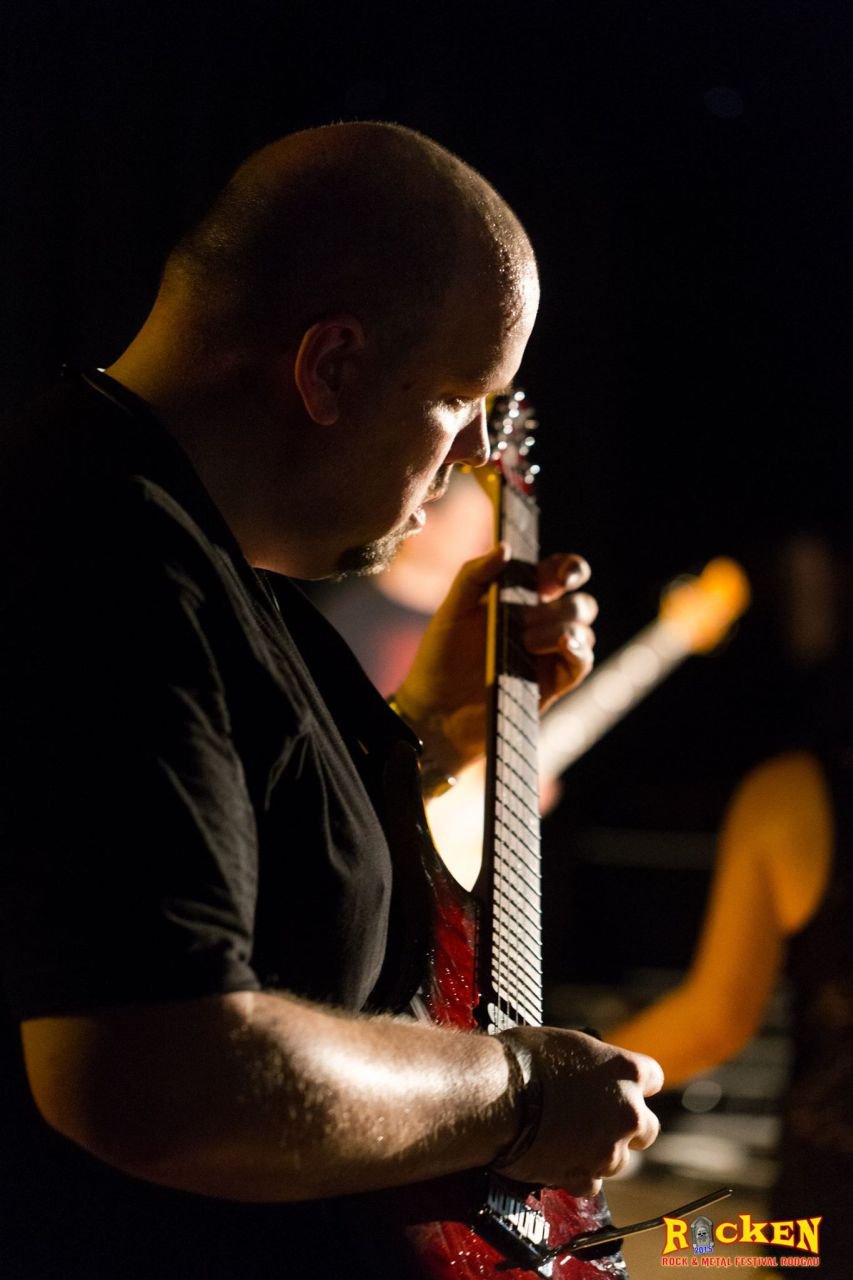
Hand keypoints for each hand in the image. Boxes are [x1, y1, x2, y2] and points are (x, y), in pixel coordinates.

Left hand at [393, 545, 596, 777]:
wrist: (434, 712)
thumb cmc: (441, 659)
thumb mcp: (452, 610)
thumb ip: (475, 574)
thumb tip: (506, 548)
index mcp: (520, 600)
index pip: (559, 574)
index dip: (570, 568)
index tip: (558, 577)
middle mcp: (540, 625)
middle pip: (580, 603)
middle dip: (562, 604)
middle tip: (525, 620)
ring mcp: (548, 655)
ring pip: (584, 630)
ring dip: (561, 628)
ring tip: (524, 640)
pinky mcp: (551, 684)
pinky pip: (582, 662)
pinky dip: (578, 650)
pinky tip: (563, 645)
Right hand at [498, 1027, 662, 1195]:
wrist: (492, 1094)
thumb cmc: (522, 1060)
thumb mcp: (568, 1044)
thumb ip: (594, 1065)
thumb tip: (590, 1072)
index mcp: (626, 1071)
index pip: (652, 1078)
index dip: (633, 1084)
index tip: (619, 1087)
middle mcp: (628, 1112)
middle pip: (646, 1128)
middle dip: (625, 1126)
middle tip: (596, 1119)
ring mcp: (609, 1149)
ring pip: (619, 1159)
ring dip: (600, 1152)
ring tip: (567, 1139)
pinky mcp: (585, 1177)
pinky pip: (591, 1182)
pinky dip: (577, 1174)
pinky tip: (556, 1158)